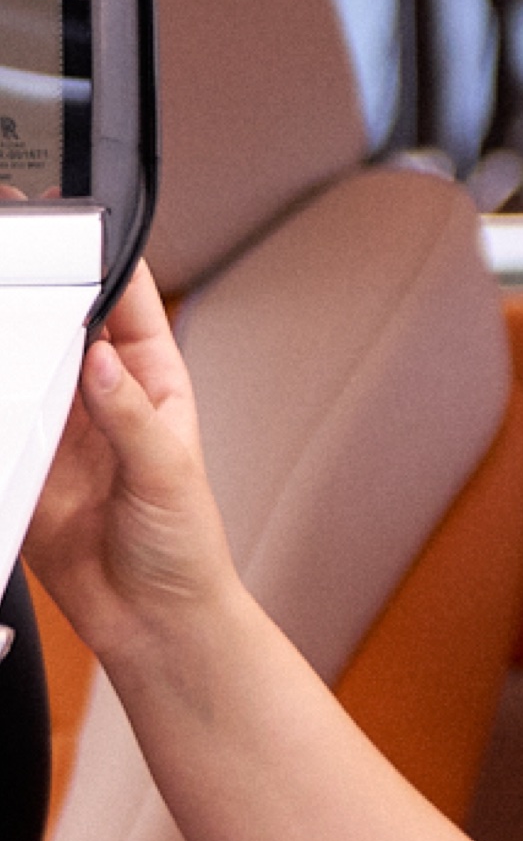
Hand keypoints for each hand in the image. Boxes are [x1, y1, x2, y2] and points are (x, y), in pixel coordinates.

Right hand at [25, 263, 238, 658]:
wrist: (152, 623)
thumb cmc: (186, 549)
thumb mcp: (169, 475)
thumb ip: (132, 417)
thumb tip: (103, 361)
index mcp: (151, 380)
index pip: (123, 297)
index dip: (96, 252)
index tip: (64, 217)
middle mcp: (100, 394)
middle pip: (56, 319)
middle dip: (30, 284)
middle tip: (3, 254)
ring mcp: (55, 423)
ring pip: (16, 358)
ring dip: (0, 337)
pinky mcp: (20, 459)